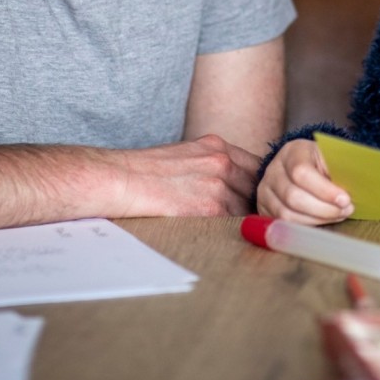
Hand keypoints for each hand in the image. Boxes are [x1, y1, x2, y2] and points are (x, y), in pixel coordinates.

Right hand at [105, 135, 261, 216]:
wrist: (120, 179)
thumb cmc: (146, 171)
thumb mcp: (186, 154)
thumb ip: (212, 164)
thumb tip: (234, 183)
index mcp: (216, 146)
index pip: (257, 165)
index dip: (259, 184)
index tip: (259, 196)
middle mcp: (221, 163)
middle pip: (256, 187)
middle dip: (254, 202)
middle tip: (252, 216)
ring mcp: (217, 186)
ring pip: (246, 208)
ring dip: (241, 219)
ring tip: (234, 228)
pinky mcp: (209, 210)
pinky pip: (231, 223)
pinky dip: (228, 229)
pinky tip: (218, 233)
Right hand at [256, 139, 353, 224]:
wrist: (300, 164)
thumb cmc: (320, 162)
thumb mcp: (331, 157)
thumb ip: (341, 168)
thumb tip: (357, 185)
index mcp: (292, 152)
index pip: (302, 173)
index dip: (325, 190)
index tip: (346, 199)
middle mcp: (273, 171)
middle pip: (293, 197)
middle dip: (323, 209)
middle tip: (345, 210)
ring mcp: (265, 191)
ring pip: (287, 214)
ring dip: (317, 220)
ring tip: (337, 215)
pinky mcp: (264, 208)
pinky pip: (283, 224)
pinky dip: (306, 226)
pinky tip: (322, 220)